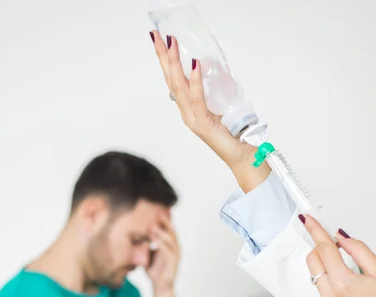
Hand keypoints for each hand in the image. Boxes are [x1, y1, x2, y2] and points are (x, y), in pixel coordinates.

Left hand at [147, 212, 179, 292]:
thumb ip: (145, 245)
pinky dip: (161, 244)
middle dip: (165, 222)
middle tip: (158, 213)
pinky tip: (154, 240)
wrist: (160, 287)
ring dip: (162, 233)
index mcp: (170, 245)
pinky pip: (168, 251)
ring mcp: (176, 255)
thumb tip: (134, 236)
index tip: (157, 210)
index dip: (165, 220)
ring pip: (170, 240)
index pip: (169, 229)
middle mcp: (175, 248)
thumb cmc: (154, 271)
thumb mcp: (148, 255)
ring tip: (153, 226)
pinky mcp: (174, 262)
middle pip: (172, 231)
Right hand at [150, 32, 252, 171]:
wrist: (243, 156)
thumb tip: (208, 64)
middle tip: (157, 36)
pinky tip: (193, 66)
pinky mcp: (203, 124)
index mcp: (191, 107)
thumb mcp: (223, 103)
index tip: (161, 40)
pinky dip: (194, 82)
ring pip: (180, 87)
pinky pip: (197, 99)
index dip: (167, 60)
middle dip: (164, 57)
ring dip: (174, 64)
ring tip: (171, 44)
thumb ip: (214, 87)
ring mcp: (194, 119)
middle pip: (172, 80)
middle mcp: (188, 113)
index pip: (175, 80)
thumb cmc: (235, 133)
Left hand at [303, 214, 375, 296]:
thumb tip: (342, 238)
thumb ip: (359, 251)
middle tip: (335, 244)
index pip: (324, 249)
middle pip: (313, 261)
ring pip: (317, 278)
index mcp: (342, 284)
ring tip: (347, 267)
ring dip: (326, 267)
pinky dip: (331, 284)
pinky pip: (324, 294)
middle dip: (320, 248)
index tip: (307, 220)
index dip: (315, 231)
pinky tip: (349, 287)